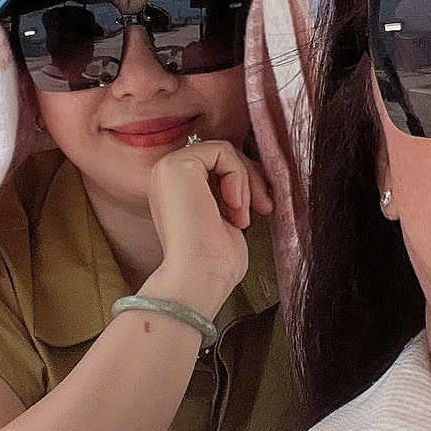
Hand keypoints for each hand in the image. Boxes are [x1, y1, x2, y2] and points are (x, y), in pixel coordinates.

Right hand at [144, 136, 270, 321]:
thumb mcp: (226, 219)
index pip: (217, 166)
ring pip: (224, 152)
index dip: (246, 182)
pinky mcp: (178, 165)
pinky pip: (222, 152)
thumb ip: (230, 194)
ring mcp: (168, 168)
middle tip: (263, 208)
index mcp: (175, 190)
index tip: (260, 209)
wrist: (198, 279)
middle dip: (251, 179)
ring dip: (246, 182)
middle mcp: (166, 176)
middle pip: (222, 156)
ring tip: (243, 216)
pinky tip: (234, 207)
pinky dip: (238, 177)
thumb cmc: (214, 263)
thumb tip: (253, 176)